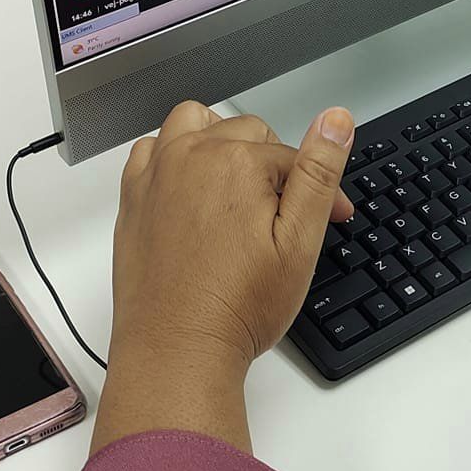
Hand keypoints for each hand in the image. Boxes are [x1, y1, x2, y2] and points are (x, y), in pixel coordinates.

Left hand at [93, 102, 356, 457]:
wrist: (177, 350)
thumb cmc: (235, 307)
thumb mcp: (299, 242)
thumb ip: (318, 173)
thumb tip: (336, 119)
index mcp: (236, 162)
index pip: (293, 158)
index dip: (321, 189)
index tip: (334, 219)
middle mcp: (190, 157)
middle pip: (249, 133)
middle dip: (274, 165)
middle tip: (286, 215)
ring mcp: (156, 175)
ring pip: (195, 123)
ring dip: (221, 140)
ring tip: (240, 185)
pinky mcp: (134, 198)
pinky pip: (151, 149)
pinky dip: (173, 155)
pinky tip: (192, 189)